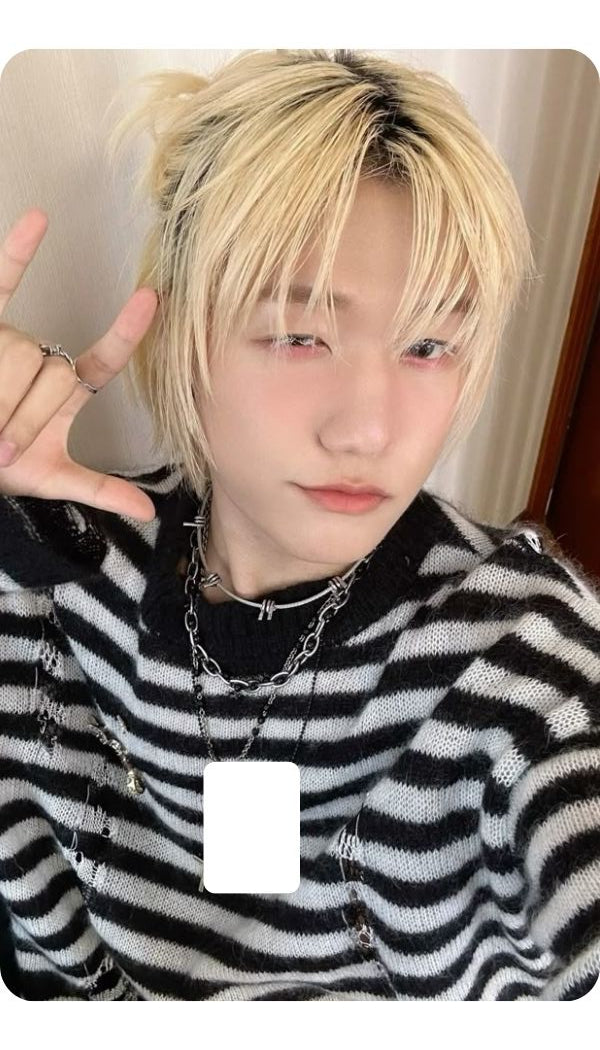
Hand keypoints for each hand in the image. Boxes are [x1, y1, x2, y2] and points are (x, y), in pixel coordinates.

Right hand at [0, 207, 158, 520]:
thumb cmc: (0, 469)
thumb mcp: (49, 479)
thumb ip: (98, 489)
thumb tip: (148, 512)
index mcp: (66, 391)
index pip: (104, 358)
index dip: (128, 331)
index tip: (155, 299)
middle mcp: (41, 359)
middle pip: (51, 375)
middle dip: (24, 418)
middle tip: (3, 446)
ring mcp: (10, 342)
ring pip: (20, 359)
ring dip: (0, 400)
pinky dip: (16, 253)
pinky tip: (36, 217)